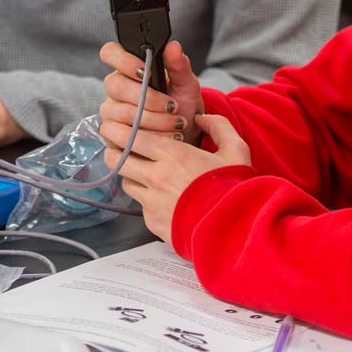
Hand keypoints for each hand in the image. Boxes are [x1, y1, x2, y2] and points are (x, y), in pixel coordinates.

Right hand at [99, 39, 203, 145]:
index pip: (110, 53)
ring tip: (176, 123)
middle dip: (148, 98)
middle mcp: (114, 88)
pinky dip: (149, 138)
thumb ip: (179, 65)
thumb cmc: (181, 105)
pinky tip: (166, 137)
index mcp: (127, 69)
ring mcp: (110, 113)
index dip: (124, 60)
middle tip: (172, 106)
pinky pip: (122, 137)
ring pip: (122, 113)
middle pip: (115, 85)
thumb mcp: (185, 85)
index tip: (148, 71)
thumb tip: (173, 46)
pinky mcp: (112, 137)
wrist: (183, 136)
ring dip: (154, 120)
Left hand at [100, 113, 250, 242]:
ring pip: (127, 182)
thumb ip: (219, 127)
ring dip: (131, 175)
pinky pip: (141, 206)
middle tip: (117, 147)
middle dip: (114, 150)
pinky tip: (161, 197)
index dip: (120, 130)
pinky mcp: (153, 222)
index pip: (132, 136)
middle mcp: (157, 177)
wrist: (235, 233)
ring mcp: (152, 202)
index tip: (116, 126)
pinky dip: (146, 199)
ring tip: (143, 172)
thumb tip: (201, 118)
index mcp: (174, 155)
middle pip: (118, 160)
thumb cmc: (234, 190)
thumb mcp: (236, 151)